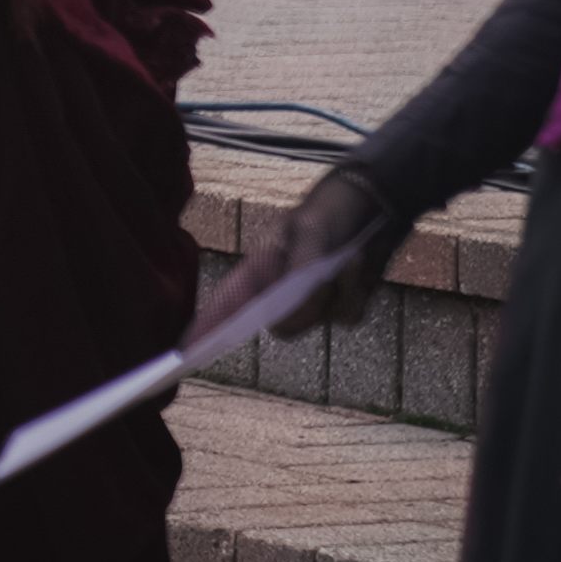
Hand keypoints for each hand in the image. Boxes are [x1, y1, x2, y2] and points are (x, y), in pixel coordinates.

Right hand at [188, 167, 393, 349]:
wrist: (375, 207)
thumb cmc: (327, 213)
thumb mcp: (309, 235)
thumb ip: (297, 276)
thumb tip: (289, 315)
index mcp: (258, 269)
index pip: (226, 303)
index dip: (205, 328)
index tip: (185, 354)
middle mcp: (281, 290)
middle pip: (281, 325)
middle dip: (306, 307)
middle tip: (325, 280)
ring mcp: (311, 301)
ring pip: (319, 321)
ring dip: (339, 292)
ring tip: (350, 258)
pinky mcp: (340, 305)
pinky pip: (347, 317)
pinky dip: (358, 295)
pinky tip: (361, 268)